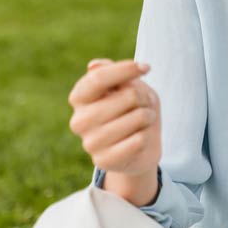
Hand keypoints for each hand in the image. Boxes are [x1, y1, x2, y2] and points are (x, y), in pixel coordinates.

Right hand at [68, 58, 161, 203]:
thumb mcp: (127, 85)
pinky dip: (147, 137)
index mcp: (79, 98)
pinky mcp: (103, 161)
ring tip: (140, 122)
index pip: (99, 77)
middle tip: (141, 105)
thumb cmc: (131, 109)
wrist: (140, 147)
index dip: (127, 69)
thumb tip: (94, 65)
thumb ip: (113, 73)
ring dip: (148, 117)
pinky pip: (140, 140)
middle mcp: (79, 121)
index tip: (146, 68)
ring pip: (138, 117)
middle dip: (144, 98)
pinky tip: (137, 140)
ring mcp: (89, 143)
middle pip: (128, 95)